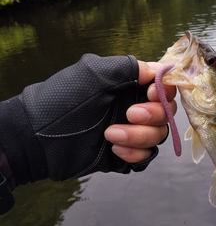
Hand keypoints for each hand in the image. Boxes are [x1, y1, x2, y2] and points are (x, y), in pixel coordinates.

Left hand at [0, 54, 176, 188]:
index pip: (163, 86)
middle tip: (129, 114)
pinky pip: (146, 156)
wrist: (39, 139)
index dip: (164, 91)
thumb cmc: (64, 101)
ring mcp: (131, 131)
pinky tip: (116, 151)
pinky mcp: (126, 153)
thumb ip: (128, 68)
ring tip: (110, 135)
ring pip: (158, 135)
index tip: (150, 94)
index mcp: (128, 84)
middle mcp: (134, 105)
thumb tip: (159, 70)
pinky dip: (136, 154)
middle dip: (152, 115)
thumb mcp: (94, 75)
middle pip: (165, 113)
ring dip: (139, 136)